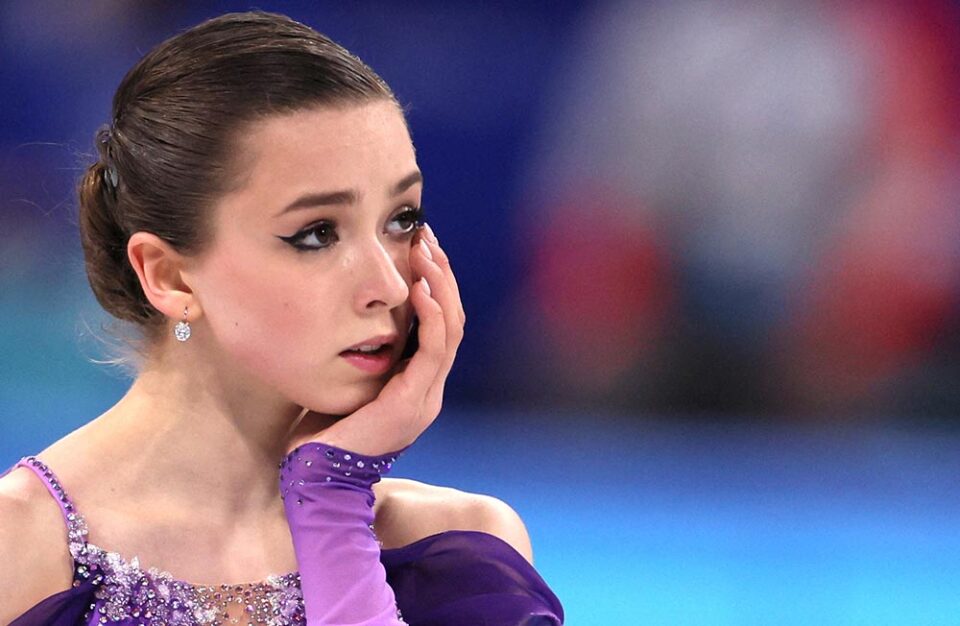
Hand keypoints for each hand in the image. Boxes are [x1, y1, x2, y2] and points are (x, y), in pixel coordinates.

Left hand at [286, 223, 464, 455]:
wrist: (315, 476)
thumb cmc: (323, 428)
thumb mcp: (349, 381)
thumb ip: (363, 355)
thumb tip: (356, 315)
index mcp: (418, 384)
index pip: (440, 325)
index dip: (436, 284)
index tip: (420, 246)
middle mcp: (429, 390)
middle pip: (453, 321)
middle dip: (442, 275)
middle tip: (427, 236)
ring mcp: (426, 398)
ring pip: (450, 331)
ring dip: (441, 287)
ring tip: (426, 252)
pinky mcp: (412, 403)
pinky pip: (433, 351)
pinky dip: (432, 316)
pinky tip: (421, 289)